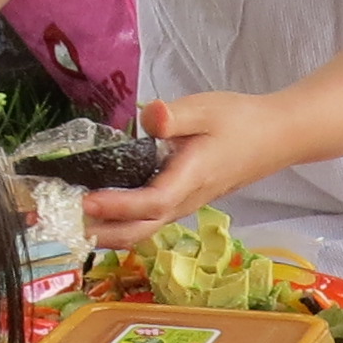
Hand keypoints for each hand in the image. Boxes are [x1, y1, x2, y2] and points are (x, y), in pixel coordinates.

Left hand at [82, 91, 296, 245]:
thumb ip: (175, 115)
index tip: (88, 201)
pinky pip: (151, 221)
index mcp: (192, 176)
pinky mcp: (185, 201)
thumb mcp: (207, 108)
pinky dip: (124, 225)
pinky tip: (102, 217)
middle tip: (67, 224)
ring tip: (75, 227)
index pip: (152, 201)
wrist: (275, 138)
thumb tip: (150, 117)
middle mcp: (187, 199)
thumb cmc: (241, 121)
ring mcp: (186, 204)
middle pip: (143, 229)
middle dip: (105, 232)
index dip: (119, 205)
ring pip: (146, 230)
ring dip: (111, 234)